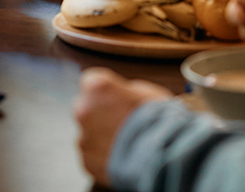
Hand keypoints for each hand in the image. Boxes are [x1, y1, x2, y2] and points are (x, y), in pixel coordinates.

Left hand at [75, 67, 171, 185]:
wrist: (160, 156)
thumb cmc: (157, 122)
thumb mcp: (145, 91)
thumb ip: (123, 91)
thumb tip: (120, 96)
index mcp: (96, 87)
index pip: (90, 82)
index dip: (106, 92)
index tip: (115, 98)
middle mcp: (84, 110)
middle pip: (85, 108)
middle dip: (99, 114)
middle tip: (122, 122)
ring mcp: (84, 138)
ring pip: (89, 134)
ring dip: (102, 136)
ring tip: (126, 142)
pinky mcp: (87, 161)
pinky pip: (93, 155)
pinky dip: (104, 156)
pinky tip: (122, 155)